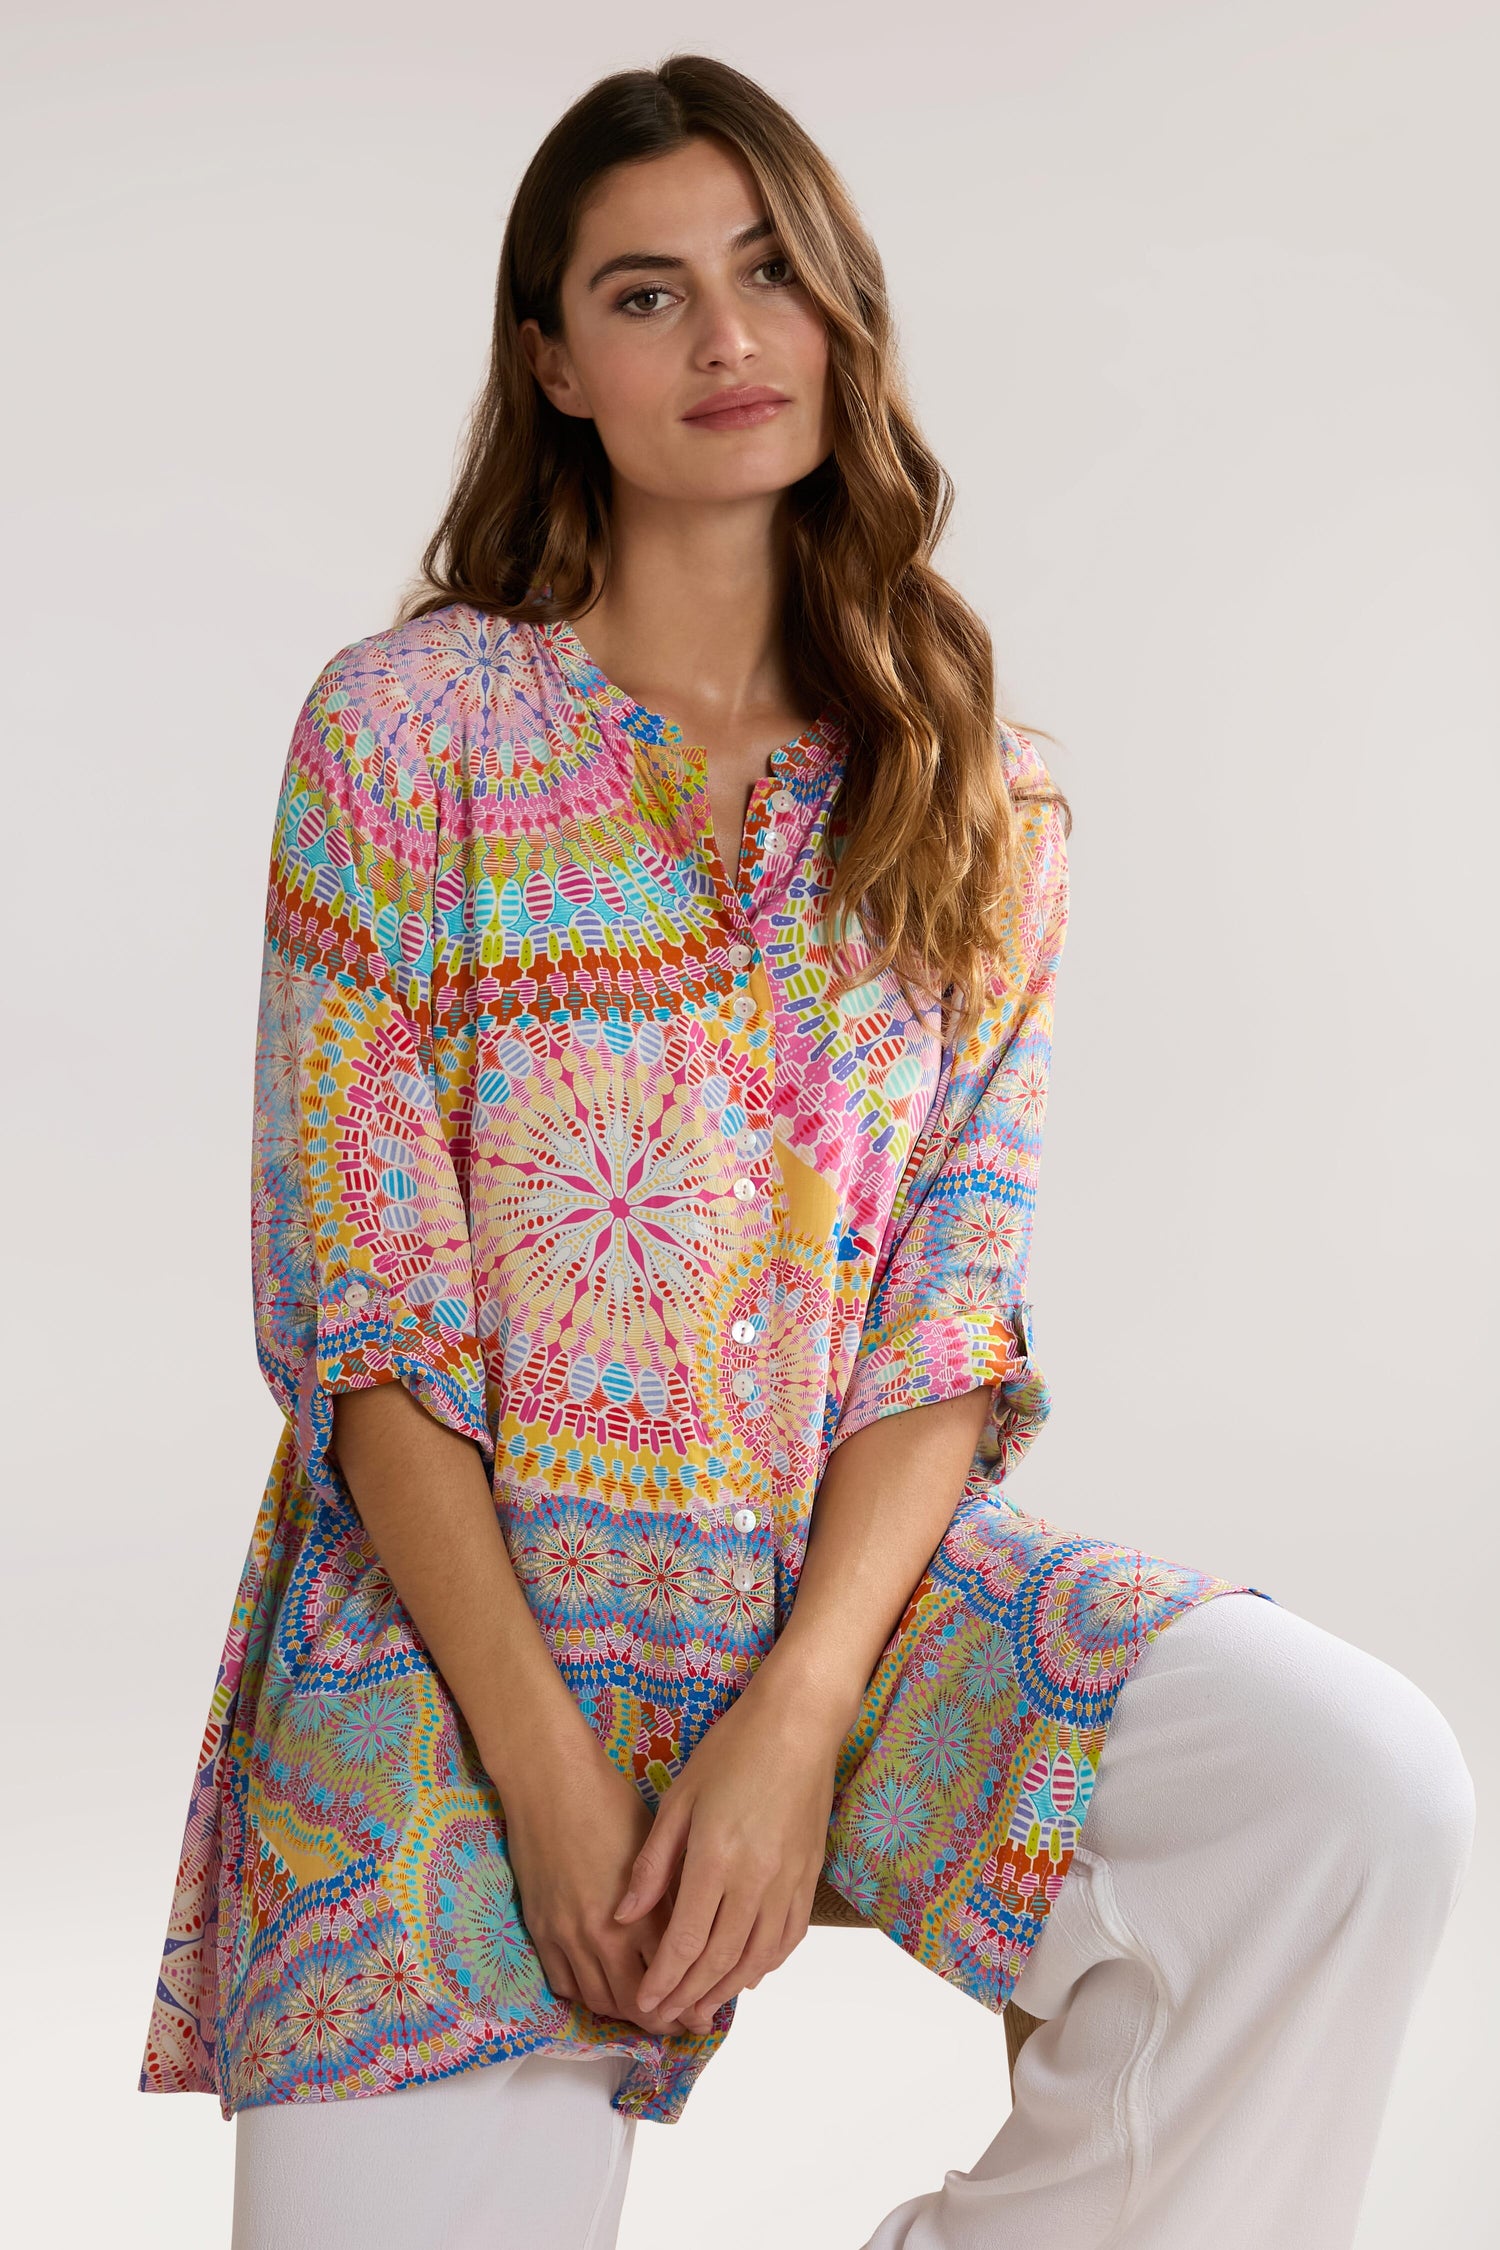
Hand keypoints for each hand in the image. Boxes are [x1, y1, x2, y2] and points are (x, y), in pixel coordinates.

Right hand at [498, 1732, 687, 2037]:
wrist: (548, 1780)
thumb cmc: (608, 1801)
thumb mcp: (656, 1847)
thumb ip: (670, 1897)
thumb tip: (693, 1932)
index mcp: (638, 1913)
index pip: (668, 1980)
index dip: (688, 2005)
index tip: (703, 2013)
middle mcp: (600, 1935)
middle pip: (634, 2004)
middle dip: (660, 2021)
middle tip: (678, 2023)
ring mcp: (565, 1936)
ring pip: (598, 2000)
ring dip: (624, 2013)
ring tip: (645, 2011)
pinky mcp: (539, 1930)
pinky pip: (563, 1984)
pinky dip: (586, 1995)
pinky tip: (603, 1988)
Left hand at [611, 1669, 848, 2033]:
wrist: (798, 1725)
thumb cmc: (733, 1751)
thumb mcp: (679, 1799)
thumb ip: (653, 1863)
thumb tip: (624, 1915)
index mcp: (716, 1859)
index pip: (685, 1941)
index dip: (663, 1979)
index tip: (645, 2003)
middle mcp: (756, 1880)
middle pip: (720, 1960)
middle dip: (689, 1995)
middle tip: (667, 2018)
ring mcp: (788, 1882)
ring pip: (757, 1957)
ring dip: (726, 1989)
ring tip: (700, 2008)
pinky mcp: (809, 1877)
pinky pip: (788, 1937)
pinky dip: (765, 1963)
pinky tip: (747, 1973)